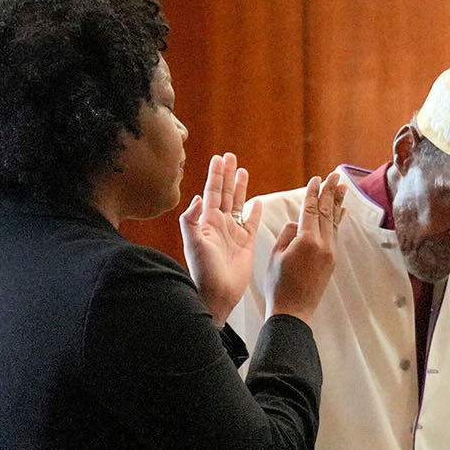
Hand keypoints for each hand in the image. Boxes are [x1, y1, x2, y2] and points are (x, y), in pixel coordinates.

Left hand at [179, 151, 257, 322]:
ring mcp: (233, 233)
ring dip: (241, 188)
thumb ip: (192, 220)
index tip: (218, 158)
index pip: (212, 192)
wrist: (217, 293)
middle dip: (227, 175)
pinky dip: (255, 211)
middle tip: (231, 156)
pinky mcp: (246, 244)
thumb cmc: (203, 270)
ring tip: (243, 171)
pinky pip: (251, 223)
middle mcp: (219, 224)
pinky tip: (258, 201)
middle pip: (225, 193)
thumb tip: (198, 198)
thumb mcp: (193, 243)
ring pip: (238, 204)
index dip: (215, 175)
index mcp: (207, 221)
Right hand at [269, 172, 346, 319]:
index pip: (310, 210)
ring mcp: (330, 253)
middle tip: (335, 175)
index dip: (313, 193)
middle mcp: (322, 244)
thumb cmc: (278, 283)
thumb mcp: (276, 255)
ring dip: (338, 203)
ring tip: (343, 186)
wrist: (293, 310)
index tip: (316, 179)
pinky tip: (342, 211)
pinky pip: (335, 234)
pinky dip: (338, 221)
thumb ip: (288, 234)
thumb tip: (298, 223)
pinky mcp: (332, 260)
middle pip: (326, 212)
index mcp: (306, 240)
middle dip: (330, 192)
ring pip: (334, 222)